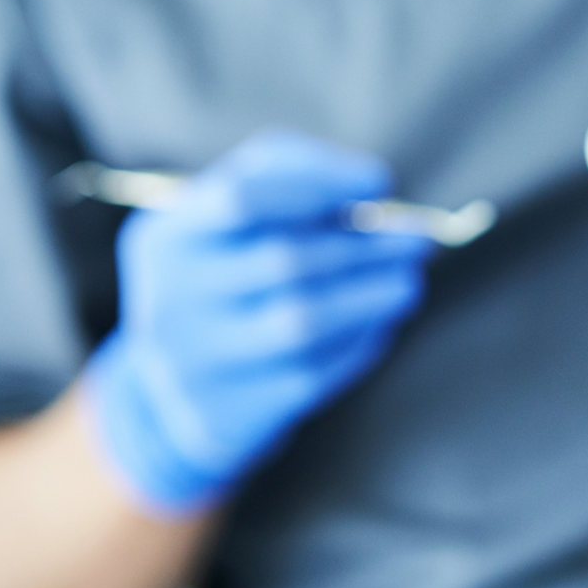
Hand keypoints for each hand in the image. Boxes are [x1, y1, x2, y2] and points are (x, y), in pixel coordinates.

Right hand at [82, 130, 433, 513]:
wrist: (179, 379)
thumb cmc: (227, 268)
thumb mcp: (235, 210)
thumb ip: (296, 175)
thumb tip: (374, 184)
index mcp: (167, 237)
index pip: (245, 199)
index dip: (321, 185)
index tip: (381, 183)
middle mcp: (168, 299)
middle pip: (285, 260)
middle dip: (366, 246)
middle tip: (420, 238)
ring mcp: (193, 362)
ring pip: (302, 322)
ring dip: (371, 296)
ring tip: (410, 282)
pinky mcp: (227, 412)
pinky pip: (310, 373)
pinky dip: (356, 344)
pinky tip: (379, 325)